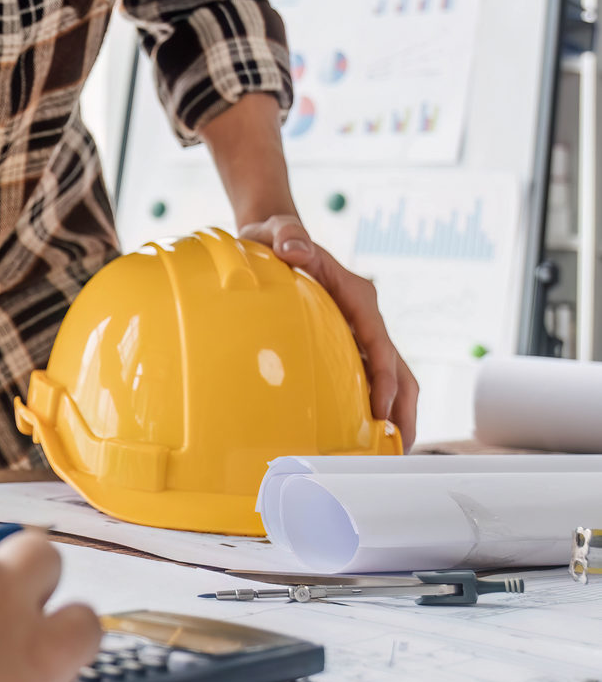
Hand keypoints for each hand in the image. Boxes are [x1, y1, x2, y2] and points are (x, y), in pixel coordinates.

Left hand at [241, 214, 419, 448]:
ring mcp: (358, 331)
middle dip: (404, 407)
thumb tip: (293, 247)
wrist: (276, 234)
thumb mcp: (277, 230)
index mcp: (356, 294)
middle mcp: (364, 315)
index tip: (381, 408)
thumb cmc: (276, 235)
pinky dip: (373, 405)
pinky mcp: (347, 342)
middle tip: (401, 447)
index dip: (383, 376)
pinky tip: (363, 434)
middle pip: (398, 366)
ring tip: (391, 451)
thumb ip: (286, 235)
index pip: (378, 341)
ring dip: (396, 412)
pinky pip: (367, 377)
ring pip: (391, 376)